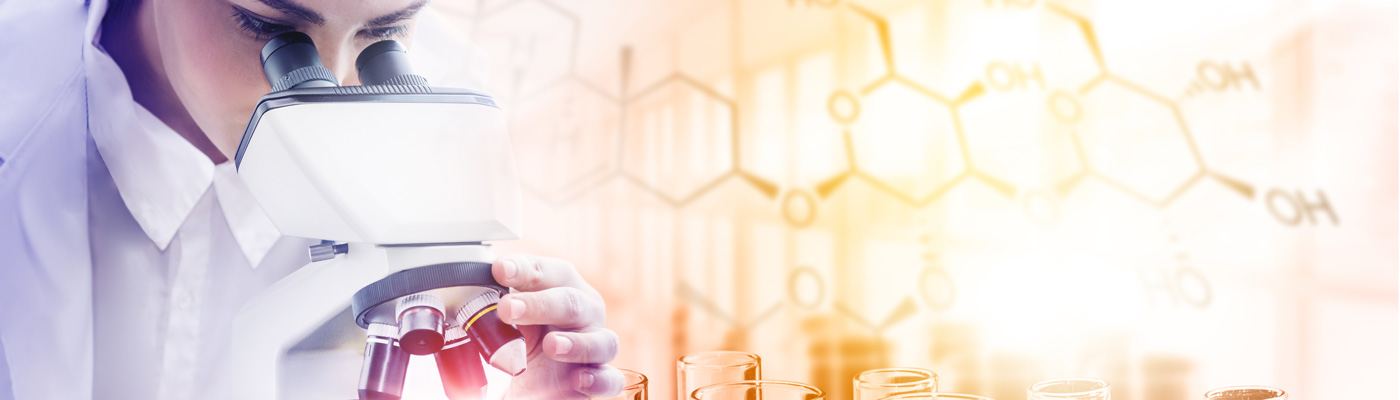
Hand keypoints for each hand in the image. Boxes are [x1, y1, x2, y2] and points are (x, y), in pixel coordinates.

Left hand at [492, 254, 622, 398]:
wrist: (537, 380)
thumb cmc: (526, 338)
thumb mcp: (510, 318)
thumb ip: (499, 301)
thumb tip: (466, 285)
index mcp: (564, 288)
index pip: (552, 272)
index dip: (528, 269)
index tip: (500, 270)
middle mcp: (586, 313)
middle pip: (572, 303)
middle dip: (539, 304)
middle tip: (506, 309)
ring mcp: (596, 347)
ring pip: (602, 340)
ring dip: (576, 343)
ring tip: (551, 345)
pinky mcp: (599, 379)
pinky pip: (609, 380)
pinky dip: (597, 379)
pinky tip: (578, 380)